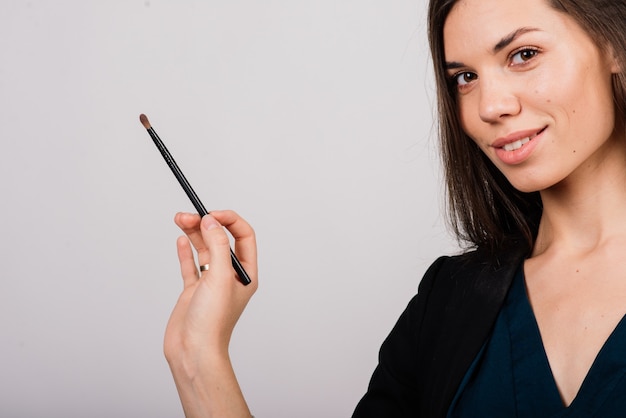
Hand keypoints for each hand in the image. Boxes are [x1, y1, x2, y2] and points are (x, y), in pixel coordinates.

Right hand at [164, 210, 256, 417]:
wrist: (193, 351)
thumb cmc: (212, 323)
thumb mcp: (220, 277)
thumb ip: (217, 245)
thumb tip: (212, 221)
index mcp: (245, 273)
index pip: (243, 236)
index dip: (228, 221)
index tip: (211, 214)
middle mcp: (229, 276)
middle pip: (221, 240)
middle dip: (205, 224)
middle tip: (188, 215)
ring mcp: (210, 283)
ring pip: (204, 249)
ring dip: (193, 233)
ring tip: (180, 220)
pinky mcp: (193, 291)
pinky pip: (190, 265)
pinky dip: (185, 251)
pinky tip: (181, 240)